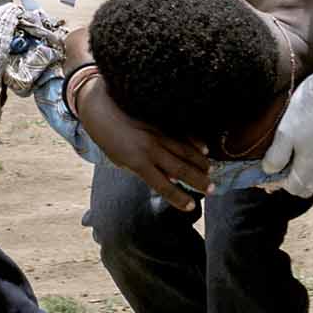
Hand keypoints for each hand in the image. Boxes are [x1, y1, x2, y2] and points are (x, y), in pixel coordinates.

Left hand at [74, 76, 211, 208]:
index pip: (163, 185)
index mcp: (137, 162)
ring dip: (200, 163)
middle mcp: (150, 149)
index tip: (191, 206)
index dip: (178, 197)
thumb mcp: (120, 159)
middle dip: (198, 181)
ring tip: (211, 172)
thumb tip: (166, 177)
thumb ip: (141, 169)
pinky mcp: (159, 121)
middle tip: (213, 190)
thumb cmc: (106, 137)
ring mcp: (157, 133)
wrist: (99, 106)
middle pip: (180, 168)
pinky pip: (181, 133)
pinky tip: (204, 149)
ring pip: (184, 150)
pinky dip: (194, 141)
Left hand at [261, 65, 312, 196]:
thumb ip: (276, 157)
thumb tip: (269, 171)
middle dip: (294, 182)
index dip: (279, 183)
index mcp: (310, 168)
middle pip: (309, 187)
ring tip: (298, 161)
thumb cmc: (306, 112)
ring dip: (309, 175)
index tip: (270, 172)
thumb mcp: (284, 134)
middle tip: (283, 168)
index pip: (293, 188)